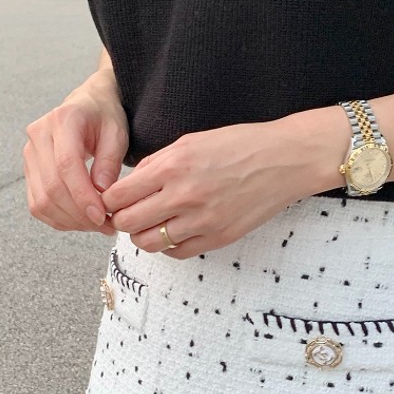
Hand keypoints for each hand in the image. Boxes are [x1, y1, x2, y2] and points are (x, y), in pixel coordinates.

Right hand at [23, 71, 129, 233]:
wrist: (88, 106)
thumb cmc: (104, 117)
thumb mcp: (117, 133)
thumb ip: (110, 161)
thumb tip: (101, 192)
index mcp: (63, 120)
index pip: (66, 165)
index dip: (82, 196)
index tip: (101, 216)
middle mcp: (39, 136)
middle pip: (51, 187)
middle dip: (79, 214)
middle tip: (105, 225)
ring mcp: (29, 154)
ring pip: (41, 200)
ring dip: (69, 220)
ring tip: (96, 225)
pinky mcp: (29, 171)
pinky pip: (37, 204)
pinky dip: (58, 219)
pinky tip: (80, 221)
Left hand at [98, 113, 345, 257]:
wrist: (284, 160)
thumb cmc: (240, 145)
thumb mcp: (191, 141)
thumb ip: (158, 163)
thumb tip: (131, 183)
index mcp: (172, 166)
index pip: (118, 196)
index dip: (109, 200)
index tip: (113, 200)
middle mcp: (183, 195)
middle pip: (127, 223)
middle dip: (121, 219)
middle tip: (128, 214)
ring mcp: (202, 220)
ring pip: (147, 243)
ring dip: (142, 235)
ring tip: (150, 224)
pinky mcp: (218, 237)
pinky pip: (177, 252)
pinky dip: (167, 246)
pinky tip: (173, 232)